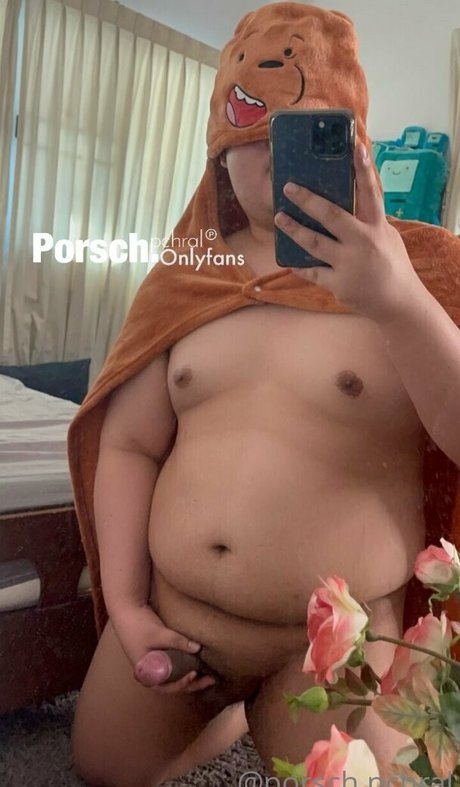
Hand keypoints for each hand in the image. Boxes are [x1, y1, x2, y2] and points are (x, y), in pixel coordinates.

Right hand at [110, 602, 217, 693]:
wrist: (127, 610)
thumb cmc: (138, 626)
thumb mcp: (158, 634)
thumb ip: (177, 642)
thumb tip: (198, 648)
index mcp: (147, 674)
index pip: (167, 687)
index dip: (183, 684)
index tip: (195, 675)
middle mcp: (152, 672)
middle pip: (175, 684)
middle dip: (194, 683)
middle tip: (212, 679)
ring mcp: (156, 663)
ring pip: (177, 675)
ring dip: (192, 675)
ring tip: (210, 673)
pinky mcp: (161, 654)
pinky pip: (176, 665)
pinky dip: (187, 664)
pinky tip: (198, 660)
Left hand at [274, 143, 424, 324]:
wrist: (398, 302)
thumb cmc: (393, 265)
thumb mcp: (387, 237)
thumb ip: (369, 221)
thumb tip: (351, 200)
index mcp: (376, 227)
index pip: (370, 192)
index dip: (363, 169)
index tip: (355, 146)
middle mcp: (362, 243)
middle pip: (332, 216)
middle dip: (308, 200)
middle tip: (288, 187)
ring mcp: (348, 264)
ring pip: (315, 243)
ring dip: (294, 229)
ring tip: (279, 217)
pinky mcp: (338, 284)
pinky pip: (313, 272)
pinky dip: (300, 265)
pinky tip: (289, 259)